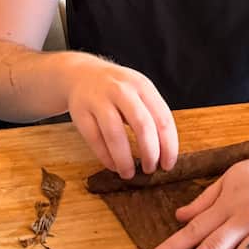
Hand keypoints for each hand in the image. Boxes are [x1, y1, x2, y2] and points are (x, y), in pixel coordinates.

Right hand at [65, 55, 177, 178]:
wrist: (81, 74)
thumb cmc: (117, 90)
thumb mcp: (138, 92)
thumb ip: (152, 115)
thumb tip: (165, 152)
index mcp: (142, 86)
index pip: (163, 119)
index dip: (168, 146)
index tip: (168, 164)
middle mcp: (121, 90)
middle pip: (142, 125)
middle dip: (150, 152)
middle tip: (151, 169)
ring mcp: (99, 100)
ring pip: (115, 135)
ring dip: (125, 159)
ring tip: (129, 173)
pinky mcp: (80, 112)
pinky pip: (95, 139)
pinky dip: (105, 157)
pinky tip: (113, 166)